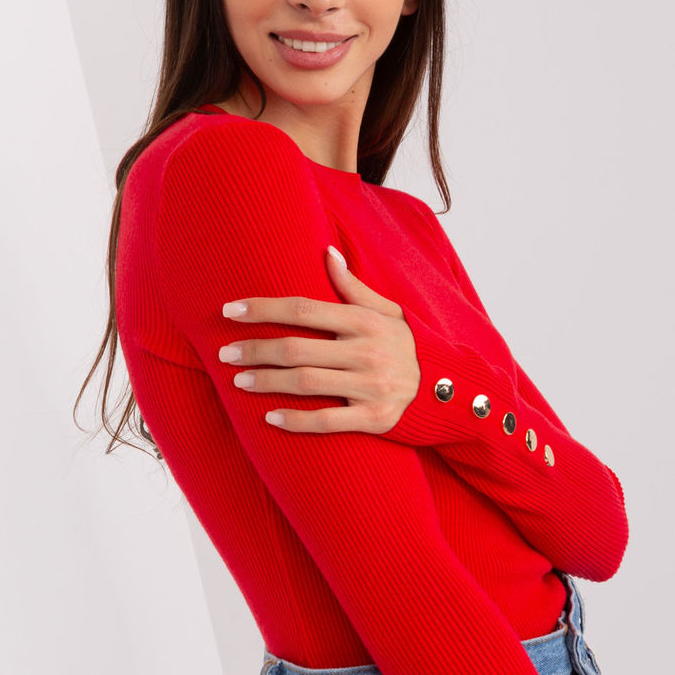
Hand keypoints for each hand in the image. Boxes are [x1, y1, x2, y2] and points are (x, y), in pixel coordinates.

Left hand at [217, 245, 420, 431]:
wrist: (449, 389)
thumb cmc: (409, 345)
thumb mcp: (387, 311)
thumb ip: (353, 287)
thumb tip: (326, 252)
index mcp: (364, 321)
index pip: (302, 309)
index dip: (262, 309)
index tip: (229, 311)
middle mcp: (366, 351)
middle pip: (295, 348)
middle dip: (254, 350)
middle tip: (225, 354)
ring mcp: (371, 386)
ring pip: (305, 383)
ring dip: (265, 382)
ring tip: (238, 381)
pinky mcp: (375, 418)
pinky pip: (327, 421)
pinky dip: (295, 421)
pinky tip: (269, 418)